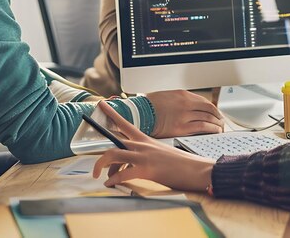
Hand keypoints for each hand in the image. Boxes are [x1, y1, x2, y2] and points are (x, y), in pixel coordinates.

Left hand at [93, 100, 214, 190]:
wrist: (196, 169)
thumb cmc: (180, 163)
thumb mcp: (161, 153)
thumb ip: (146, 155)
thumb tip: (132, 165)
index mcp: (146, 140)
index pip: (125, 123)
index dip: (111, 113)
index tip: (101, 104)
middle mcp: (143, 145)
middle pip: (114, 141)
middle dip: (99, 155)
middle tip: (94, 168)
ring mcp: (144, 156)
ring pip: (113, 154)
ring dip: (101, 166)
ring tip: (99, 177)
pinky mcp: (146, 169)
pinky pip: (122, 174)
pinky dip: (113, 180)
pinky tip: (111, 185)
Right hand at [144, 90, 223, 137]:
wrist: (139, 114)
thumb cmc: (149, 106)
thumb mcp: (168, 96)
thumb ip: (182, 101)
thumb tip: (192, 107)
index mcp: (183, 95)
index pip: (205, 102)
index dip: (214, 109)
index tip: (217, 114)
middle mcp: (186, 104)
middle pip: (210, 110)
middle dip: (218, 117)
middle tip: (221, 122)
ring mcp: (184, 115)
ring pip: (208, 119)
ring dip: (217, 124)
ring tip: (219, 129)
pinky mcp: (181, 128)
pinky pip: (202, 128)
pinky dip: (211, 129)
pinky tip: (214, 132)